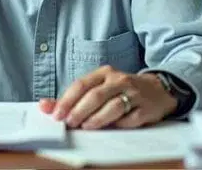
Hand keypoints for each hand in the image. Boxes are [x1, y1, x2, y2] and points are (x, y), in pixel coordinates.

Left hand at [39, 65, 176, 129]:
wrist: (157, 90)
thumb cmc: (120, 90)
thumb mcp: (98, 88)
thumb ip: (72, 98)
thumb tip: (44, 106)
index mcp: (104, 73)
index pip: (81, 85)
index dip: (67, 100)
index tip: (56, 115)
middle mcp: (119, 80)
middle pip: (95, 96)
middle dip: (79, 110)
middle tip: (69, 123)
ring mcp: (134, 93)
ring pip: (113, 106)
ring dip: (97, 118)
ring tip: (86, 127)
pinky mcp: (146, 108)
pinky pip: (130, 118)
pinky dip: (119, 125)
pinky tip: (110, 129)